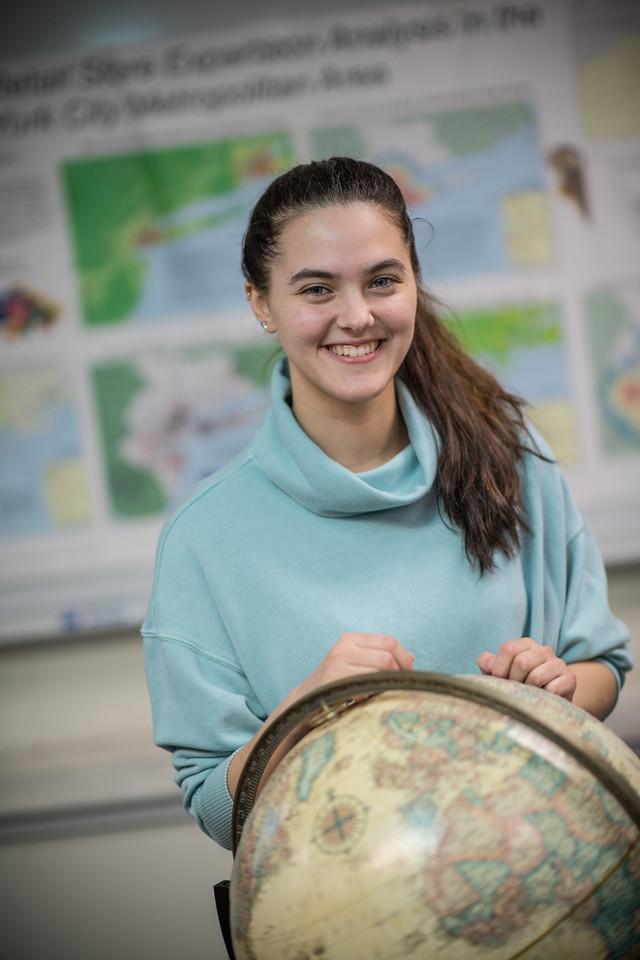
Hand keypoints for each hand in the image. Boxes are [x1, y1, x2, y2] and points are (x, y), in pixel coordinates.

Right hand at [296, 632, 414, 700]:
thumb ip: (380, 656)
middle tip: (394, 685)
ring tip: (376, 691)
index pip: (389, 642)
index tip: (406, 672)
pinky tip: (362, 697)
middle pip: (387, 657)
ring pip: (379, 671)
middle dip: (397, 673)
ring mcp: (337, 663)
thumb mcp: (356, 662)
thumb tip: (410, 658)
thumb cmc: (337, 683)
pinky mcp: (333, 680)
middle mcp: (343, 647)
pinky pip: (365, 686)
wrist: (305, 700)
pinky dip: (370, 694)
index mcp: (350, 639)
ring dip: (383, 685)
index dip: (403, 658)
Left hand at [477, 637, 576, 700]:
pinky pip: (551, 690)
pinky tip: (542, 699)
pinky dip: (542, 698)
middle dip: (513, 681)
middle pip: (522, 662)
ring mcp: (558, 663)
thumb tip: (487, 662)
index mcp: (526, 644)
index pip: (508, 649)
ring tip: (528, 694)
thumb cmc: (518, 685)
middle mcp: (544, 650)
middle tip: (515, 690)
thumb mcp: (500, 674)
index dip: (499, 669)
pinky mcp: (570, 679)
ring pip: (536, 677)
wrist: (546, 703)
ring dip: (528, 691)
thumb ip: (488, 664)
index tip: (500, 681)